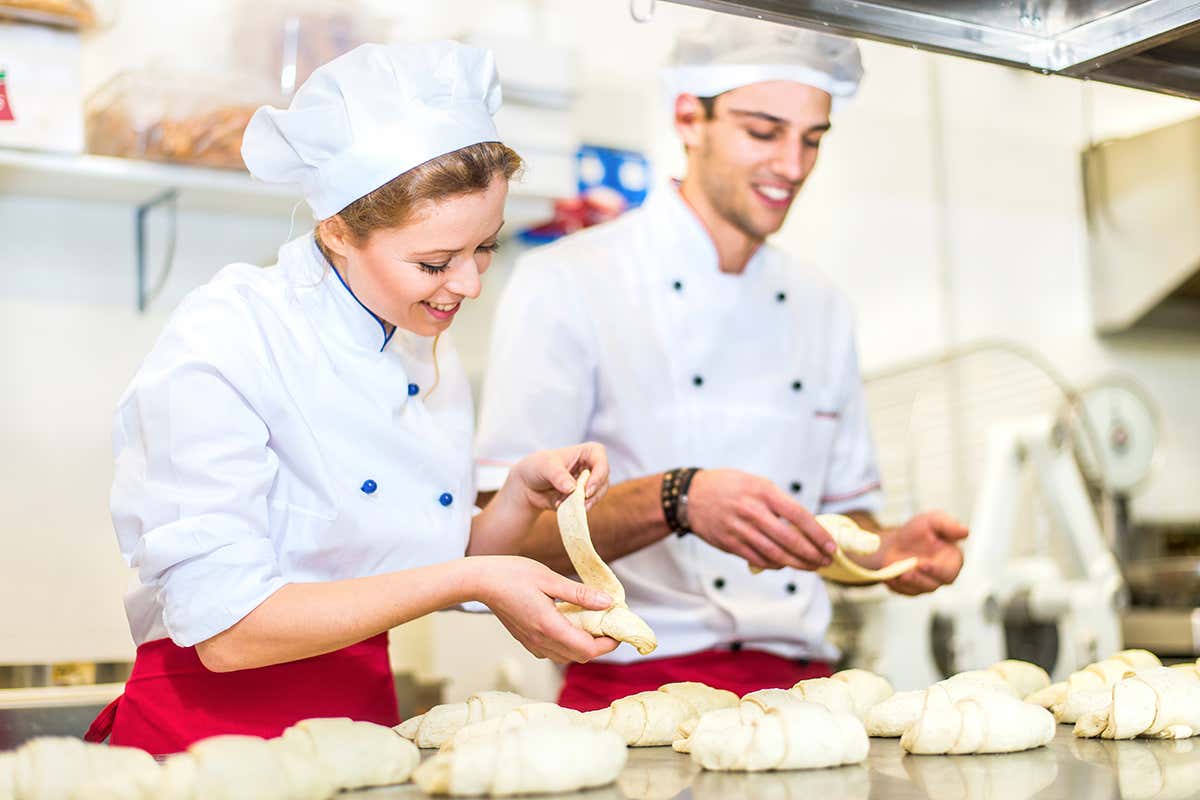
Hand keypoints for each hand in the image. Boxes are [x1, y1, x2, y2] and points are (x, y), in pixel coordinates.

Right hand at [470, 555, 619, 662]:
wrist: (481, 581)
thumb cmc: (513, 574)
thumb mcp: (550, 579)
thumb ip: (580, 594)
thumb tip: (608, 603)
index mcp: (549, 627)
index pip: (587, 649)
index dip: (608, 643)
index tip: (619, 628)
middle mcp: (541, 641)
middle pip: (580, 656)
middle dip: (600, 644)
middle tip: (610, 623)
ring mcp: (532, 643)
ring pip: (567, 655)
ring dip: (584, 644)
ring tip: (593, 621)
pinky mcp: (526, 640)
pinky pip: (554, 651)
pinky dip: (568, 642)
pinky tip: (571, 622)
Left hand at [508, 442, 608, 511]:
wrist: (527, 485)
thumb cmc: (537, 467)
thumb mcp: (545, 466)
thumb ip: (558, 476)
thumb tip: (572, 489)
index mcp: (586, 453)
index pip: (601, 460)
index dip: (599, 475)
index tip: (586, 490)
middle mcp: (591, 468)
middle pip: (603, 481)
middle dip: (593, 494)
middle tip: (581, 503)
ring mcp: (588, 485)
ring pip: (598, 495)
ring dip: (584, 503)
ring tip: (564, 504)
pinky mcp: (582, 499)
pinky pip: (586, 506)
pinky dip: (575, 509)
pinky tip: (559, 505)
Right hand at [686, 469, 836, 570]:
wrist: (690, 495)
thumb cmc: (728, 486)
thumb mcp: (756, 483)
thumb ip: (778, 502)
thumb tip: (805, 524)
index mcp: (763, 491)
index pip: (798, 515)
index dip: (818, 534)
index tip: (830, 545)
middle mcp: (752, 511)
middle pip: (789, 540)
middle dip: (812, 554)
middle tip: (825, 561)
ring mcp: (740, 529)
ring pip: (775, 554)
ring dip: (797, 564)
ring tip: (811, 567)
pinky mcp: (730, 544)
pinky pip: (758, 560)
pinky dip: (775, 565)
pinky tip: (785, 565)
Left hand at [881, 511, 968, 595]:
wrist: (895, 541)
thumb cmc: (919, 530)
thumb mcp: (932, 521)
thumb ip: (948, 525)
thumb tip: (965, 531)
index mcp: (952, 559)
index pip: (951, 570)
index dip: (937, 570)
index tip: (922, 564)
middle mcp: (942, 574)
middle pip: (936, 584)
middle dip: (921, 579)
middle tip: (908, 571)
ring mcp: (927, 583)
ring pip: (921, 589)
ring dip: (909, 582)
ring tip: (898, 573)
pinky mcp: (912, 589)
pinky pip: (905, 591)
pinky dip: (896, 585)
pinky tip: (889, 576)